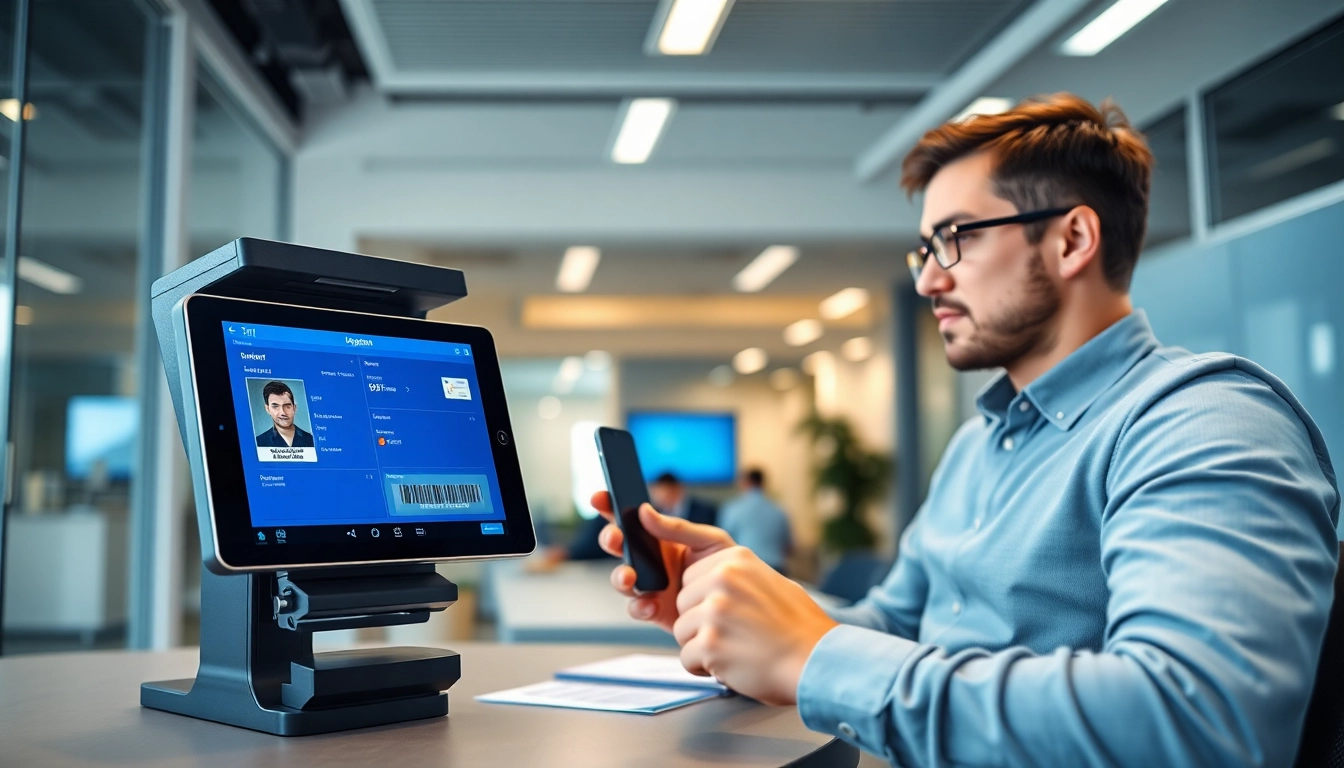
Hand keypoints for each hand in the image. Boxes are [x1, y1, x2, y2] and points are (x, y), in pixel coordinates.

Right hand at [591, 491, 733, 632]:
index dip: (610, 507)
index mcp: (661, 538)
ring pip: (622, 579)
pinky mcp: (654, 610)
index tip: (599, 498)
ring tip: (630, 576)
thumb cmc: (725, 566)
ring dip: (620, 576)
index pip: (631, 518)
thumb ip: (678, 528)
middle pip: (618, 546)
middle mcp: (650, 560)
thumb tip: (645, 510)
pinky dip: (640, 606)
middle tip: (615, 538)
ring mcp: (650, 585)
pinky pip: (636, 608)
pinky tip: (652, 604)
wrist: (740, 604)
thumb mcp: (709, 540)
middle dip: (610, 539)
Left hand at [672, 546, 837, 704]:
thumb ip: (736, 575)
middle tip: (733, 633)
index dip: (703, 599)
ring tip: (735, 648)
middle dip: (699, 622)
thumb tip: (708, 575)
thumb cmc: (797, 626)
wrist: (815, 660)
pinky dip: (704, 668)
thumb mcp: (768, 579)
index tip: (724, 613)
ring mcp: (715, 610)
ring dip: (701, 646)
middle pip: (681, 602)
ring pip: (680, 630)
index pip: (690, 575)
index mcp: (736, 558)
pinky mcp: (710, 643)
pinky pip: (686, 658)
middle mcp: (723, 578)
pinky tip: (731, 664)